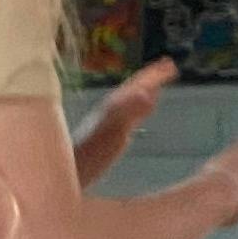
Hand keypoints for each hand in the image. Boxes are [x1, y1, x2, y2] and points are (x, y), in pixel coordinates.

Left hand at [71, 60, 175, 187]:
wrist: (68, 175)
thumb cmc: (90, 156)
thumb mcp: (112, 132)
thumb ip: (128, 111)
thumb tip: (147, 92)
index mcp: (112, 106)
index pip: (136, 84)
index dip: (152, 75)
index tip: (169, 64)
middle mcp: (110, 111)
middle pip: (133, 88)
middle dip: (150, 77)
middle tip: (169, 66)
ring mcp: (110, 123)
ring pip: (131, 100)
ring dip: (146, 90)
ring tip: (158, 84)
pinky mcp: (111, 138)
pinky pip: (131, 116)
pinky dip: (141, 109)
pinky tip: (143, 113)